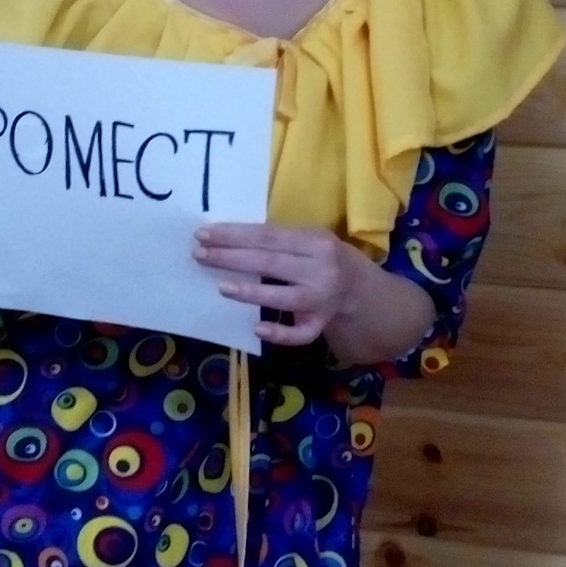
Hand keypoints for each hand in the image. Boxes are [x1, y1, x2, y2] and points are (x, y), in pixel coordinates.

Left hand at [196, 223, 430, 360]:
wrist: (366, 291)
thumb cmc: (327, 260)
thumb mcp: (311, 241)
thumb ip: (281, 241)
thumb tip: (230, 237)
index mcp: (315, 241)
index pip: (268, 236)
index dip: (234, 234)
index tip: (204, 233)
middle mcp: (321, 268)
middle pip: (269, 262)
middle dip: (231, 258)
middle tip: (199, 254)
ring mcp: (322, 299)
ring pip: (283, 297)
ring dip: (250, 292)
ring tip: (221, 287)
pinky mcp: (321, 324)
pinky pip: (299, 333)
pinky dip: (279, 333)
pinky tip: (256, 329)